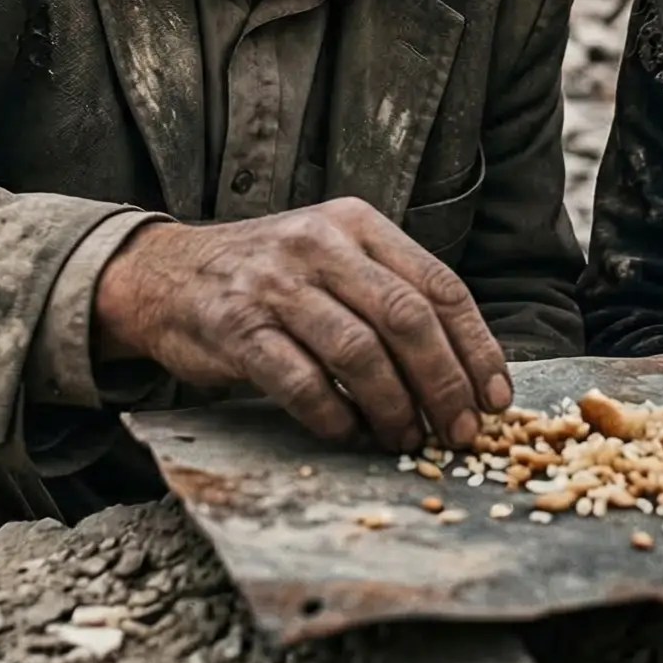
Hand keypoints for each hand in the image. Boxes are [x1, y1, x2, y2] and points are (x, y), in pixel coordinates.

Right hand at [92, 197, 510, 450]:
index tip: (495, 395)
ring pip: (359, 351)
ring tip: (408, 439)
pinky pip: (300, 381)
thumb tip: (462, 369)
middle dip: (445, 383)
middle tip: (462, 430)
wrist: (166, 274)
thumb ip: (389, 293)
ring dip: (394, 406)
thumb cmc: (271, 278)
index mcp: (359, 223)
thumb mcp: (334, 258)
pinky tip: (350, 435)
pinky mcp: (236, 327)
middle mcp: (322, 244)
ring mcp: (277, 283)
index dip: (475, 345)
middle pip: (407, 318)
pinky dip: (334, 416)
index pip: (438, 285)